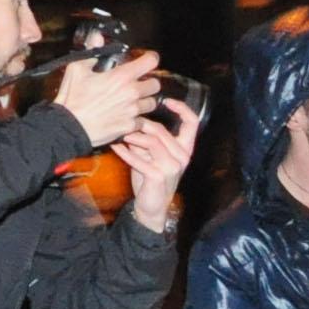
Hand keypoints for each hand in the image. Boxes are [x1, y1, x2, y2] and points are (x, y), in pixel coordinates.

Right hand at [51, 46, 166, 150]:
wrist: (68, 127)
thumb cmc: (72, 99)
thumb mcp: (77, 70)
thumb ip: (91, 51)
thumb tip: (97, 37)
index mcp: (121, 77)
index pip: (150, 62)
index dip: (150, 59)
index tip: (147, 60)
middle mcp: (131, 93)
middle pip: (155, 84)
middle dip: (148, 82)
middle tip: (138, 83)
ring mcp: (132, 111)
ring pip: (152, 103)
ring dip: (144, 100)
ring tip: (132, 100)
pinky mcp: (130, 126)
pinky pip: (143, 121)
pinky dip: (137, 119)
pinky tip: (126, 115)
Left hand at [113, 107, 194, 230]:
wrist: (152, 207)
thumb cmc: (151, 178)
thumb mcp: (151, 155)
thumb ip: (146, 139)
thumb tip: (133, 122)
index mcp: (185, 149)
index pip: (192, 123)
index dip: (181, 109)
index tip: (166, 101)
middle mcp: (182, 156)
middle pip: (162, 131)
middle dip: (142, 125)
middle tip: (126, 122)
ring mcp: (172, 167)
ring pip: (151, 142)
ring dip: (133, 137)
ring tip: (120, 134)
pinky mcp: (158, 176)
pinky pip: (139, 159)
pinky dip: (125, 153)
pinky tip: (116, 147)